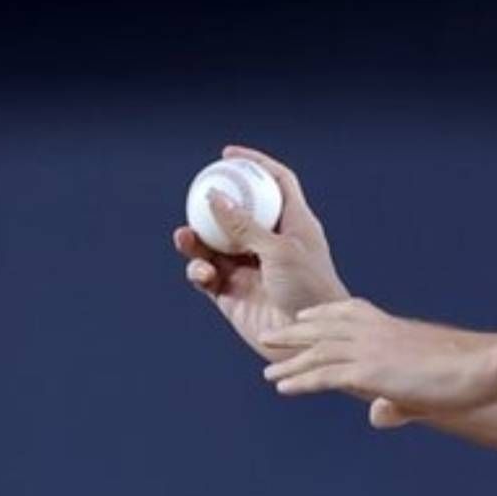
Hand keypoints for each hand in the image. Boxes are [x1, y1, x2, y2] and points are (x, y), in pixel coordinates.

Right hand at [172, 144, 349, 361]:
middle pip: (238, 212)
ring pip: (215, 245)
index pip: (276, 183)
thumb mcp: (281, 250)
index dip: (255, 164)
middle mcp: (271, 243)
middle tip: (194, 196)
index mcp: (294, 223)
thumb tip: (213, 198)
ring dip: (197, 240)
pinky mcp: (233, 294)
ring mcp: (250, 268)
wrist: (311, 341)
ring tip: (184, 236)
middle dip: (214, 204)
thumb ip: (245, 225)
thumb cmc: (310, 289)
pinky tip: (202, 272)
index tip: (228, 154)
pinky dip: (200, 270)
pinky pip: (207, 275)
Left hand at [259, 297, 496, 425]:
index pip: (349, 311)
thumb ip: (397, 401)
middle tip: (270, 336)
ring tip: (268, 370)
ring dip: (289, 361)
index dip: (323, 314)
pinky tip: (283, 387)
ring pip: (317, 352)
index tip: (304, 315)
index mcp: (391, 325)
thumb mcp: (424, 384)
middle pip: (323, 328)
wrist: (478, 366)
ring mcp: (369, 350)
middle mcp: (375, 332)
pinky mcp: (368, 372)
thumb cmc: (464, 372)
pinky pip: (324, 375)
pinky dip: (301, 380)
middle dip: (295, 332)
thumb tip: (378, 417)